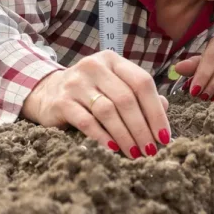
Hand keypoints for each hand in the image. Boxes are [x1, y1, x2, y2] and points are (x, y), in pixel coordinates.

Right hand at [21, 50, 171, 158]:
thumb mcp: (116, 86)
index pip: (142, 83)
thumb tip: (165, 108)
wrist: (48, 92)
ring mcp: (76, 83)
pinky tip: (114, 149)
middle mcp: (94, 66)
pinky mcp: (61, 101)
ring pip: (108, 111)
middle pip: (126, 99)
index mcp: (113, 61)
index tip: (165, 135)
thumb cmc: (91, 92)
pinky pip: (86, 122)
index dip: (156, 111)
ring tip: (135, 153)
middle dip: (142, 128)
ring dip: (125, 135)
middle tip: (151, 150)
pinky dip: (103, 137)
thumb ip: (140, 95)